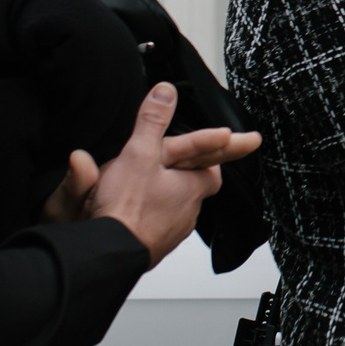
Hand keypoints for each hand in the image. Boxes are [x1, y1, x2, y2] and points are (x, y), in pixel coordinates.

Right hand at [60, 84, 261, 267]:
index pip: (214, 159)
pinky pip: (157, 224)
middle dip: (194, 170)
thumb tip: (166, 92)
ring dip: (169, 193)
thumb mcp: (139, 154)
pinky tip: (134, 210)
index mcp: (192, 184)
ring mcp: (172, 229)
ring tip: (153, 182)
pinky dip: (149, 215)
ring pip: (177, 205)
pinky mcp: (153, 245)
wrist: (109, 254)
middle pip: (200, 184)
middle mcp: (189, 208)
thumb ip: (153, 121)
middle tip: (190, 159)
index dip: (222, 145)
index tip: (236, 138)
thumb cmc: (127, 208)